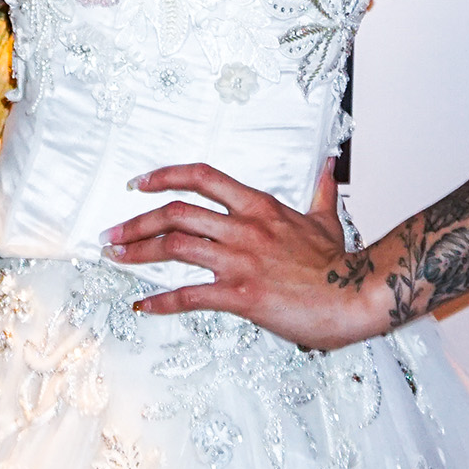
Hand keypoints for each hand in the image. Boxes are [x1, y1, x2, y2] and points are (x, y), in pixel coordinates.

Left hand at [103, 160, 386, 349]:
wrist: (357, 297)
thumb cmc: (339, 264)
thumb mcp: (326, 218)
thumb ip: (321, 189)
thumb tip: (330, 164)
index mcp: (259, 206)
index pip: (201, 177)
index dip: (164, 176)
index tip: (138, 184)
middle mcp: (244, 228)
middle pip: (176, 213)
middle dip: (136, 221)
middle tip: (112, 233)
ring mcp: (241, 261)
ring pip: (175, 247)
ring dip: (138, 251)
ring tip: (115, 258)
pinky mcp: (242, 296)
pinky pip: (190, 295)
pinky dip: (160, 300)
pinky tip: (143, 305)